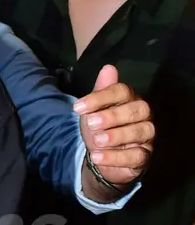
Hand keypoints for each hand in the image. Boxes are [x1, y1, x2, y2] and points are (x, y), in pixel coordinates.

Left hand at [74, 65, 153, 191]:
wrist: (100, 157)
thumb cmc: (99, 128)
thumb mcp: (93, 109)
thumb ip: (100, 90)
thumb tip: (109, 67)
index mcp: (130, 99)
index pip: (122, 91)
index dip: (100, 97)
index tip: (78, 107)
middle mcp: (143, 115)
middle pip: (137, 109)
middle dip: (113, 116)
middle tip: (91, 123)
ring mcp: (147, 136)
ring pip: (141, 131)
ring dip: (116, 136)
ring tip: (96, 141)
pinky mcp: (144, 156)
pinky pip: (137, 156)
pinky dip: (115, 157)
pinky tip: (97, 157)